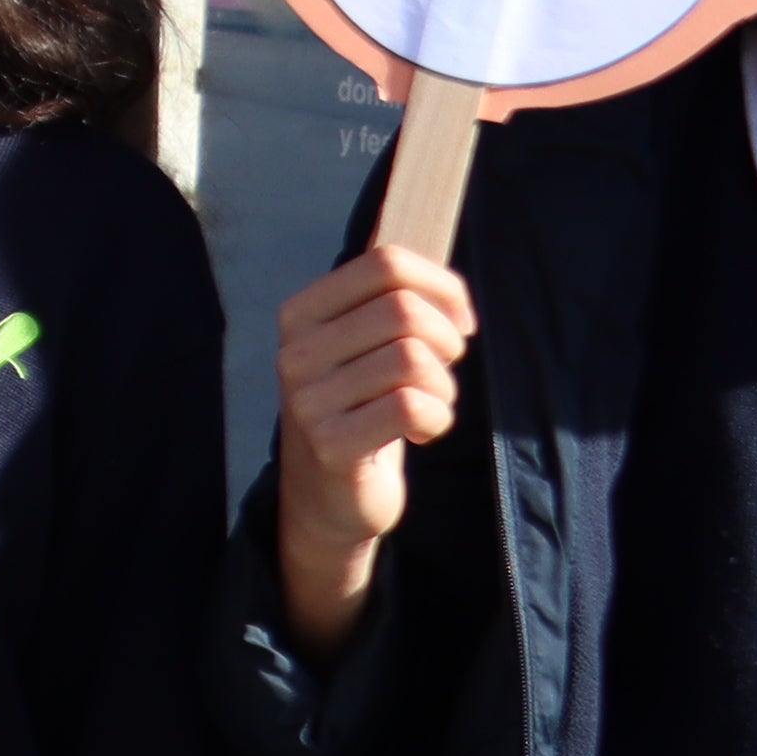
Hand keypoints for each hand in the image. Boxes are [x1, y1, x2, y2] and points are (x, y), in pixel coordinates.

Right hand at [272, 243, 475, 653]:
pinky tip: (422, 430)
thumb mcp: (365, 344)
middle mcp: (295, 350)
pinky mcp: (329, 444)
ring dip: (444, 386)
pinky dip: (437, 419)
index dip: (442, 286)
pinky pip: (412, 407)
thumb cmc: (362, 404)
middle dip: (447, 340)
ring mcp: (306, 398)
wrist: (329, 492)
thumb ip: (392, 298)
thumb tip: (443, 274)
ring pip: (412, 360)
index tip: (462, 320)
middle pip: (403, 310)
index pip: (385, 263)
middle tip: (445, 369)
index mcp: (302, 312)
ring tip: (432, 404)